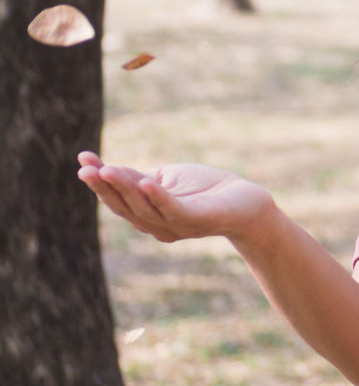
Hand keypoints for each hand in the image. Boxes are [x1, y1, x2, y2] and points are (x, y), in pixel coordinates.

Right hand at [77, 151, 274, 243]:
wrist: (248, 202)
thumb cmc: (208, 190)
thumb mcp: (170, 179)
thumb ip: (143, 178)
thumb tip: (112, 170)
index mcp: (149, 215)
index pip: (118, 199)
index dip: (100, 181)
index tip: (83, 159)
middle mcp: (157, 226)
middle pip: (124, 207)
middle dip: (104, 187)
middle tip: (85, 168)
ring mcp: (176, 226)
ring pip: (143, 209)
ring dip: (124, 188)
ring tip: (108, 170)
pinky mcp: (197, 220)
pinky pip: (173, 210)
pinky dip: (158, 197)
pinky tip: (147, 182)